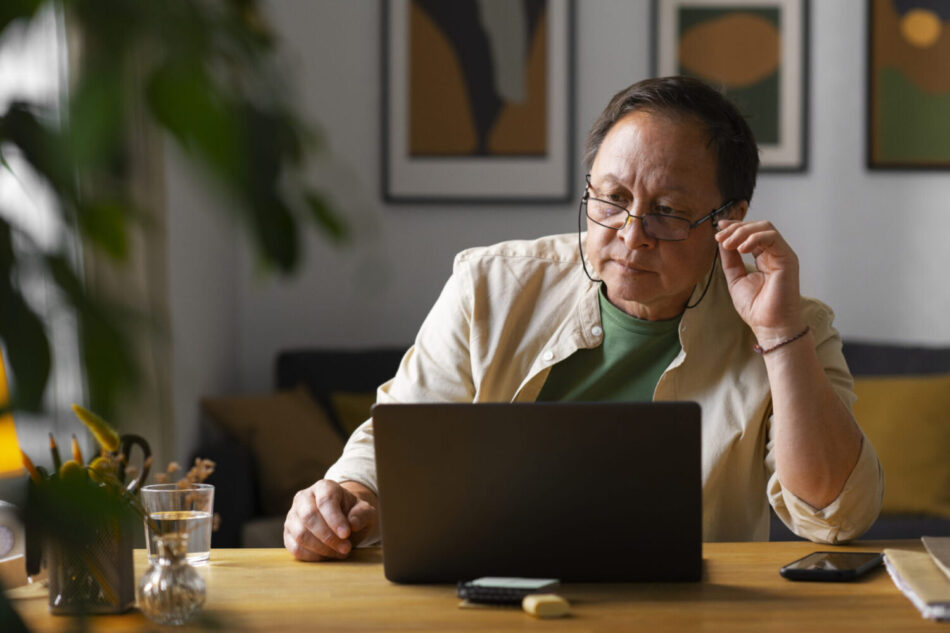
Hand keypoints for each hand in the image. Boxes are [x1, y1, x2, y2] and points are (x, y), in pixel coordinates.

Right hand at [284, 479, 377, 561]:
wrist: (342, 521)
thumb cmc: (353, 514)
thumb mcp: (365, 511)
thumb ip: (362, 515)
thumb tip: (352, 524)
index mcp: (324, 487)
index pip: (325, 501)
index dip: (335, 519)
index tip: (346, 534)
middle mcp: (304, 498)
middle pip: (309, 517)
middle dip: (328, 537)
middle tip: (346, 548)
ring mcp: (293, 516)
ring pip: (301, 534)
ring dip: (322, 549)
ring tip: (339, 553)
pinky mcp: (288, 534)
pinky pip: (295, 548)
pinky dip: (312, 557)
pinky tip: (327, 556)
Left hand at [714, 219, 804, 343]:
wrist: (769, 325)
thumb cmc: (756, 308)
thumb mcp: (735, 279)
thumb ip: (730, 260)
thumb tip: (722, 241)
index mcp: (764, 258)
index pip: (751, 234)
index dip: (735, 227)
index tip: (719, 228)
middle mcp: (774, 254)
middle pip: (757, 227)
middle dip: (736, 228)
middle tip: (720, 237)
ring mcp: (782, 255)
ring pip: (765, 228)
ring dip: (743, 232)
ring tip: (728, 244)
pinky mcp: (787, 258)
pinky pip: (772, 237)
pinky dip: (754, 238)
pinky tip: (741, 248)